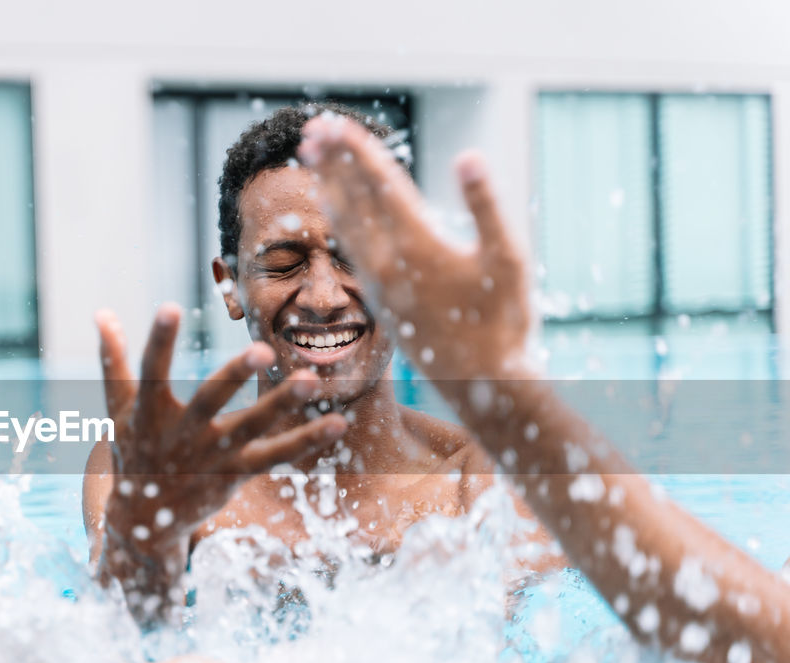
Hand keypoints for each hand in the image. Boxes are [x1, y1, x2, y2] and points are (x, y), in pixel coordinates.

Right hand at [95, 304, 346, 620]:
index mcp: (148, 413)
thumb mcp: (118, 409)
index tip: (170, 306)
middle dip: (234, 376)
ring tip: (309, 381)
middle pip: (210, 401)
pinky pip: (276, 455)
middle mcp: (181, 434)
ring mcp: (211, 456)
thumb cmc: (133, 451)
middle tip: (262, 351)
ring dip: (281, 405)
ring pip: (251, 428)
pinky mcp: (236, 473)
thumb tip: (101, 312)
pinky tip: (338, 423)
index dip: (159, 341)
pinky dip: (306, 440)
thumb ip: (113, 360)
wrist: (145, 520)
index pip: (151, 371)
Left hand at [298, 114, 537, 381]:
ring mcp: (380, 281)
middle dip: (333, 161)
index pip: (379, 186)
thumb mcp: (507, 259)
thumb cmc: (503, 321)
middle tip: (311, 128)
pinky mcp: (379, 297)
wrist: (480, 382)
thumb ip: (486, 205)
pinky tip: (331, 205)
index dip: (356, 152)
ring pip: (346, 223)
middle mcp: (389, 261)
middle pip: (353, 199)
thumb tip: (468, 156)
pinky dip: (338, 219)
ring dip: (329, 185)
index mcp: (418, 245)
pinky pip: (350, 248)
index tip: (335, 124)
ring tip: (312, 156)